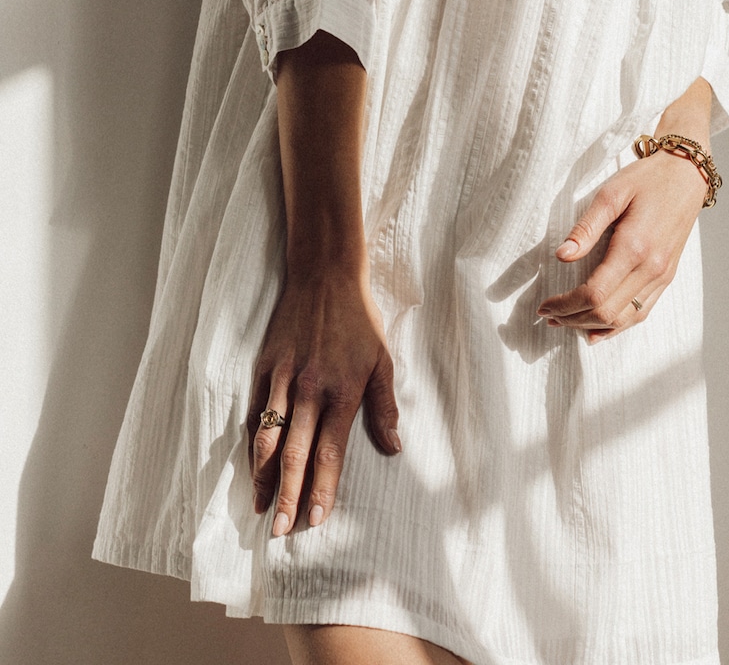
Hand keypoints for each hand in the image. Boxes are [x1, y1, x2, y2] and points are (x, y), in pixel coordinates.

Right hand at [247, 267, 400, 534]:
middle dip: (288, 496)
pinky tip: (253, 467)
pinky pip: (254, 414)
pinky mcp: (265, 368)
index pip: (329, 451)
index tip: (317, 519)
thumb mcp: (382, 360)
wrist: (324, 276)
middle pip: (294, 453)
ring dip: (263, 477)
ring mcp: (282, 379)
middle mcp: (309, 389)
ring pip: (268, 438)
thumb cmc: (359, 320)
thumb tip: (395, 448)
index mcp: (342, 390)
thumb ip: (385, 407)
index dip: (323, 488)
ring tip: (262, 509)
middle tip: (281, 532)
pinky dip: (252, 445)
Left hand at [537, 149, 707, 342]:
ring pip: (624, 319)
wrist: (687, 175)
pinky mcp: (667, 276)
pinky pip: (642, 312)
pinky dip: (617, 326)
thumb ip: (585, 228)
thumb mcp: (610, 194)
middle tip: (547, 315)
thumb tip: (561, 255)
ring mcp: (662, 275)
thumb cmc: (646, 179)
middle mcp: (651, 268)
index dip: (565, 304)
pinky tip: (598, 329)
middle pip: (606, 312)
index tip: (543, 305)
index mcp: (634, 247)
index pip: (594, 293)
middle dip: (572, 319)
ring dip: (591, 325)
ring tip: (565, 322)